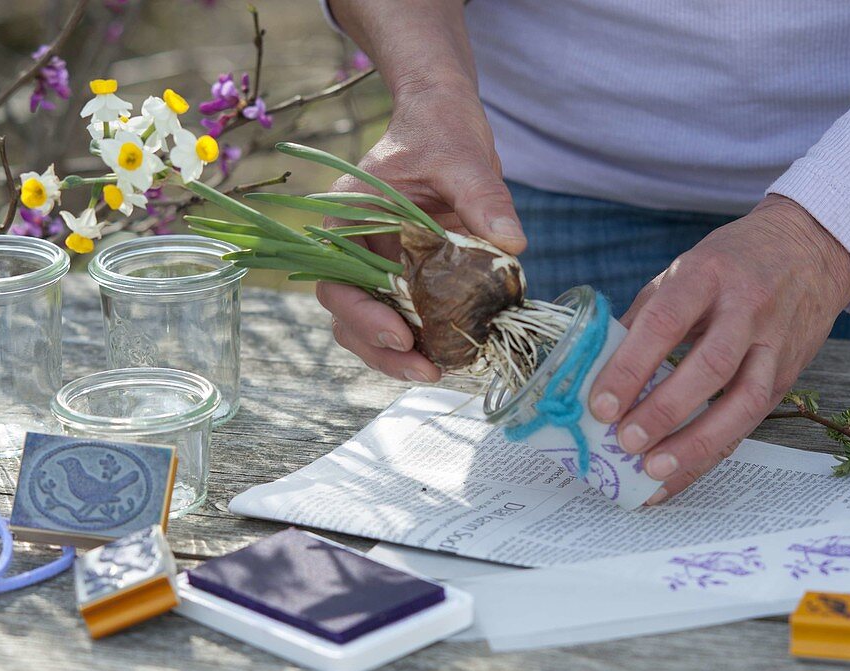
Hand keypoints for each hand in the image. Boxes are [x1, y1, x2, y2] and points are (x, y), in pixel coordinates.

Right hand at [317, 82, 526, 381]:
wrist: (448, 119)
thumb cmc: (439, 128)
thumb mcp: (460, 156)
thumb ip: (481, 196)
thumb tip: (512, 242)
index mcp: (347, 222)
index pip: (337, 282)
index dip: (361, 316)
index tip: (400, 335)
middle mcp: (358, 251)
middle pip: (351, 319)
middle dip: (382, 352)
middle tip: (426, 372)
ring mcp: (385, 267)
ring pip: (378, 327)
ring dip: (403, 356)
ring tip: (441, 372)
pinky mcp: (416, 277)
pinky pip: (415, 317)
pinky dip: (431, 339)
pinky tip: (458, 353)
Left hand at [588, 194, 849, 503]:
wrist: (811, 248)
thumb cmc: (731, 262)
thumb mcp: (681, 270)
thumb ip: (642, 318)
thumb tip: (596, 371)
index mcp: (707, 274)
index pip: (666, 322)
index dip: (631, 366)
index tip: (600, 405)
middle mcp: (747, 309)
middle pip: (711, 366)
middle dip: (665, 410)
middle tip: (625, 442)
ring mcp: (774, 345)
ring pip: (743, 402)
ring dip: (696, 443)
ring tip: (653, 471)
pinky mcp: (788, 375)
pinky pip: (750, 420)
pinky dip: (712, 453)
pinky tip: (678, 475)